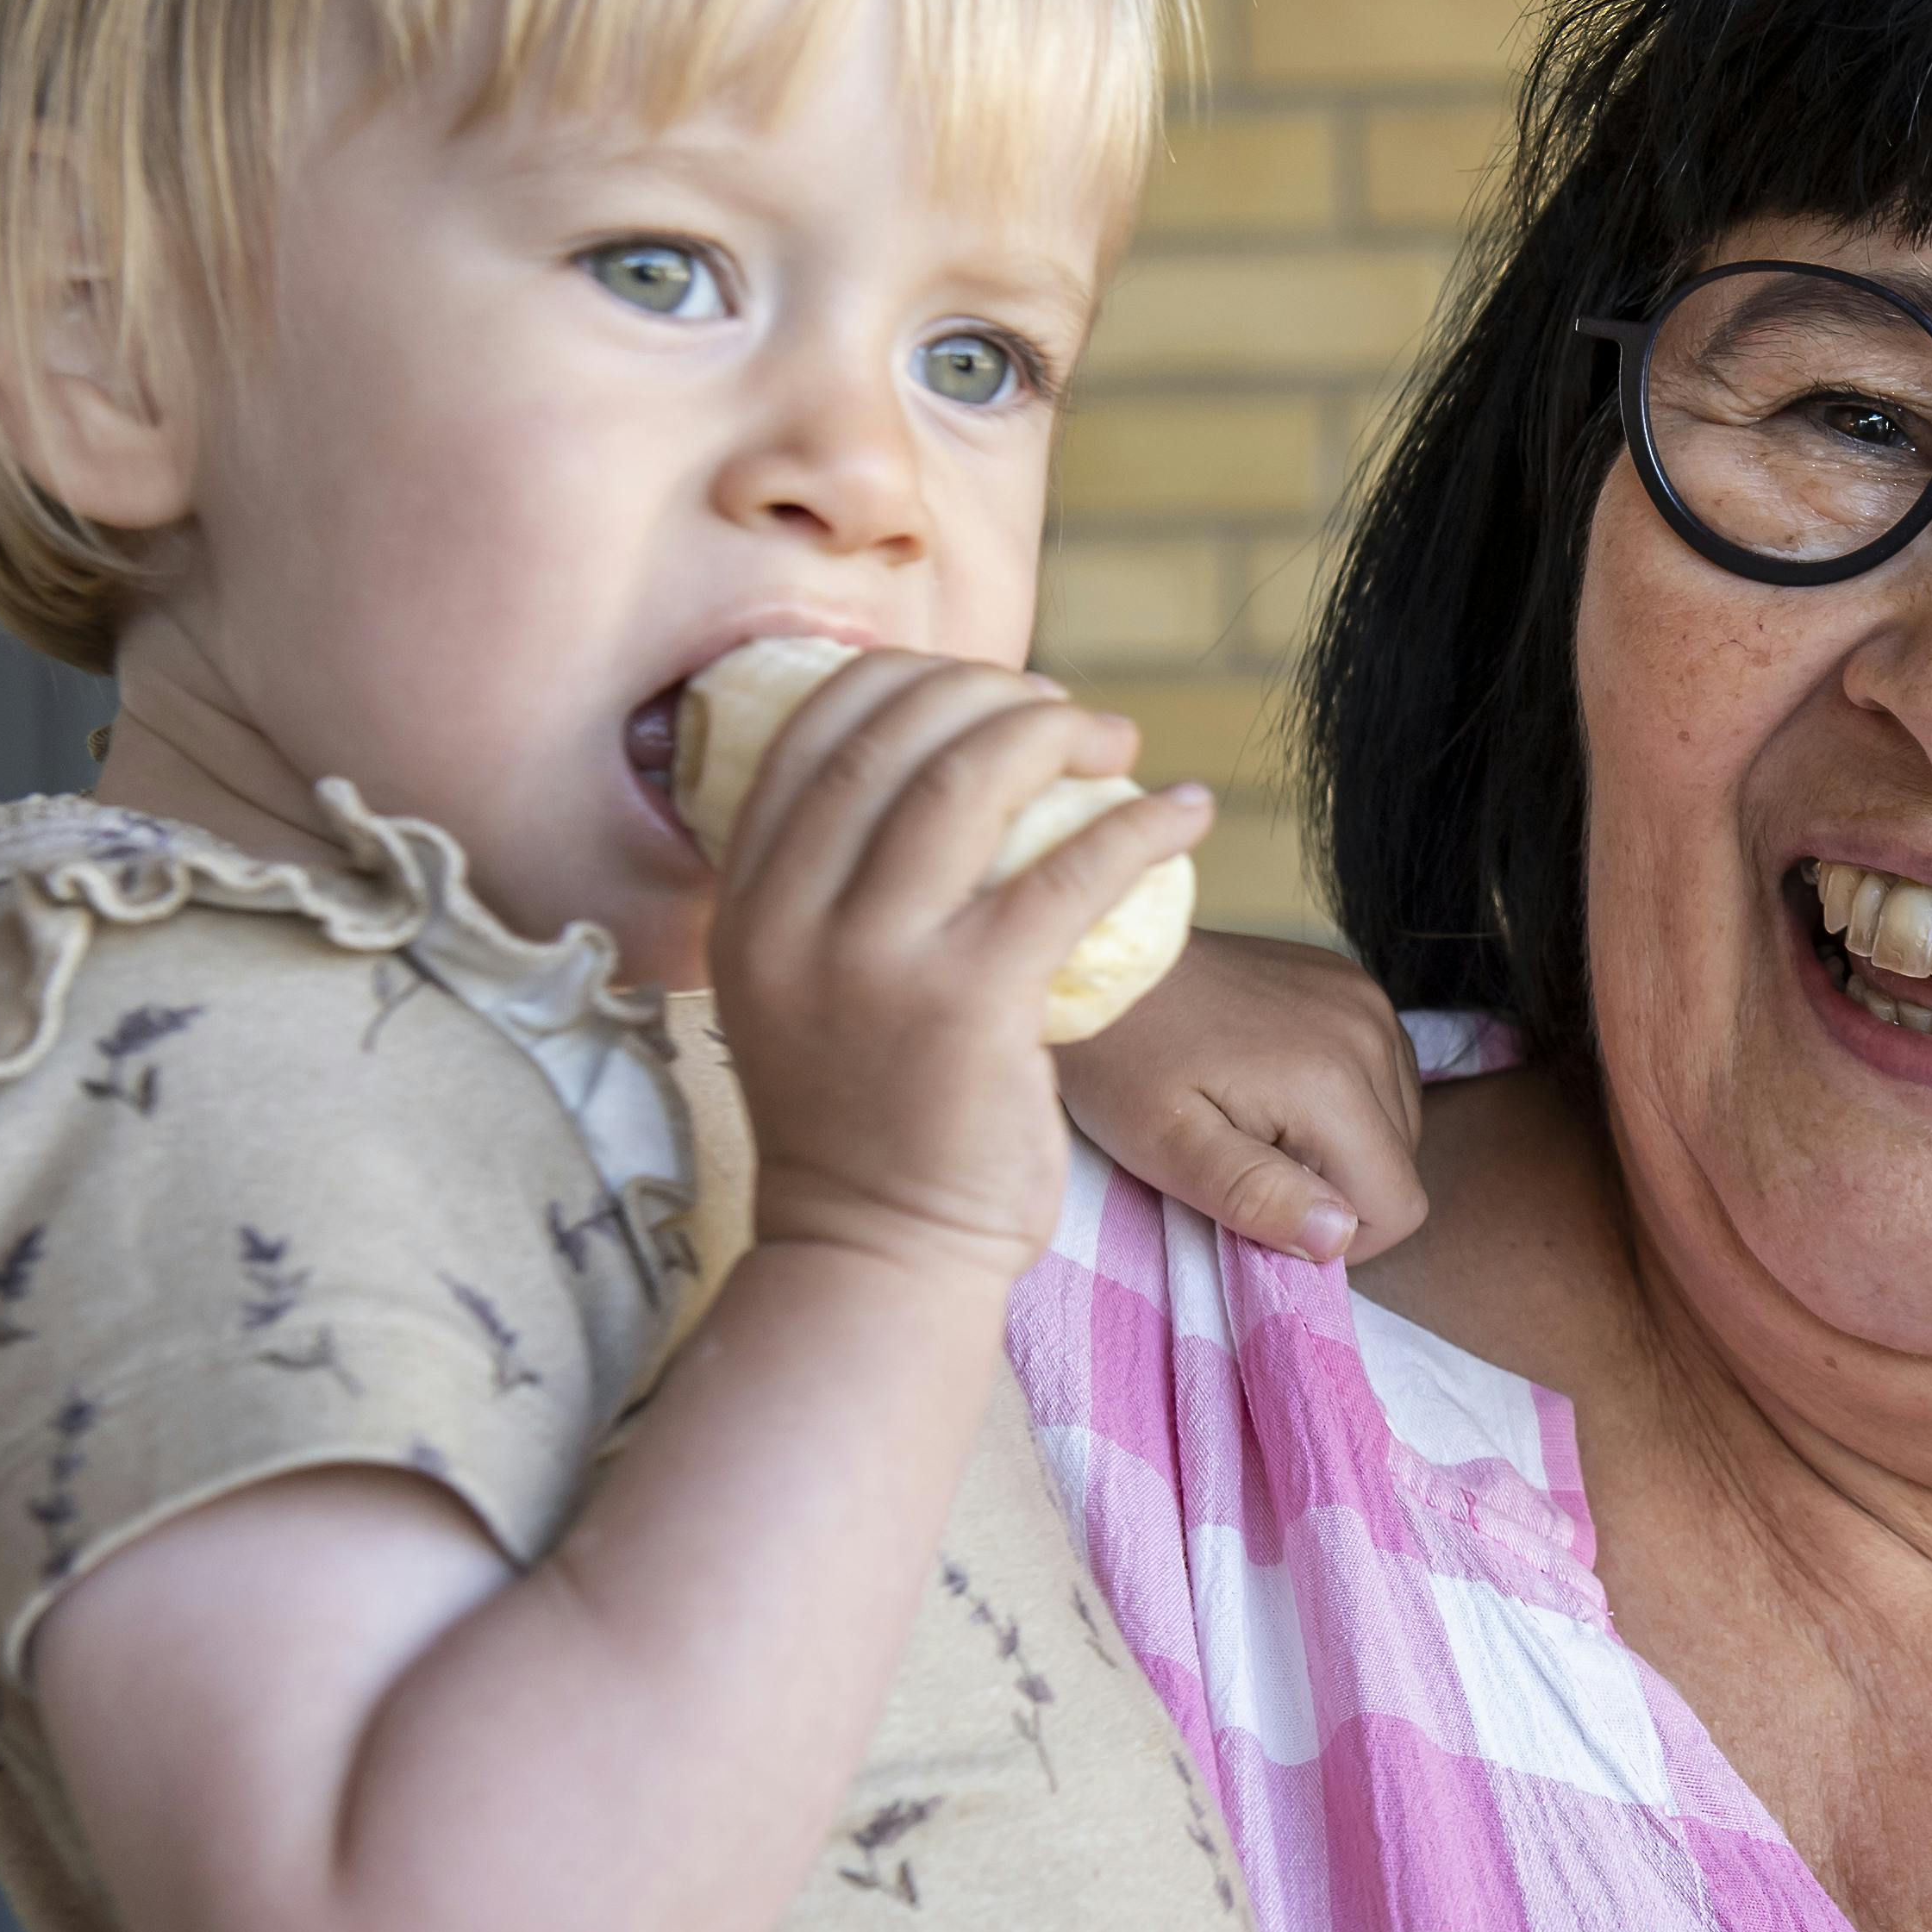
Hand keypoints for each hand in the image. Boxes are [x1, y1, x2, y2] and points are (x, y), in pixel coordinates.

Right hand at [703, 652, 1201, 1282]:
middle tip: (1068, 715)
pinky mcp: (968, 1006)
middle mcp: (790, 918)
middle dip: (994, 693)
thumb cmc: (867, 1122)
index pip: (814, 726)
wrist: (877, 1254)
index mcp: (746, 901)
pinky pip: (1067, 872)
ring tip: (1121, 746)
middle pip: (892, 732)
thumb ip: (831, 890)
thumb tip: (926, 774)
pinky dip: (1139, 826)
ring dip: (1061, 734)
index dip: (911, 677)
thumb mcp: (801, 989)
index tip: (987, 692)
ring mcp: (873, 961)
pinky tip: (1185, 817)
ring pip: (970, 777)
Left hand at [1058, 929, 1430, 1263]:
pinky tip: (1276, 1081)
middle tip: (1248, 1160)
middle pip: (1401, 1161)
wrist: (1094, 958)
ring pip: (1398, 1117)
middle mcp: (1368, 1030)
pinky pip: (1382, 1068)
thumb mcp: (1168, 1148)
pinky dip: (1343, 1096)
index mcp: (1332, 1082)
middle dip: (1336, 1185)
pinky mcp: (1350, 980)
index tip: (1270, 1214)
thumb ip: (1257, 1196)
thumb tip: (1338, 1235)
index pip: (1400, 1204)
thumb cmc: (1120, 1062)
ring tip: (1258, 1119)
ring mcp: (1364, 997)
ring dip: (1342, 1141)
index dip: (1342, 1238)